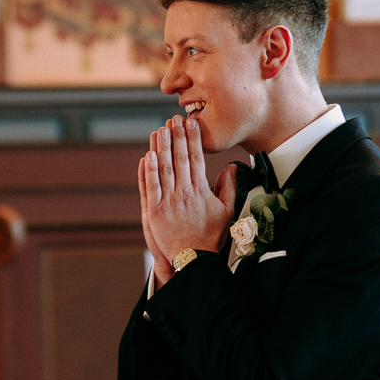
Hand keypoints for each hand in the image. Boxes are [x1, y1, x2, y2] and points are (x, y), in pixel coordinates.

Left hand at [139, 115, 235, 285]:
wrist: (194, 260)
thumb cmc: (211, 237)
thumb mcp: (226, 212)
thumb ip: (229, 188)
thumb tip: (231, 167)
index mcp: (201, 192)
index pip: (196, 159)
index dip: (193, 139)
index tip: (191, 123)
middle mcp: (184, 194)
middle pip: (179, 159)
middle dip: (176, 136)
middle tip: (174, 119)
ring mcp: (168, 202)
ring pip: (164, 169)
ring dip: (162, 147)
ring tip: (160, 130)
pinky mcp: (154, 212)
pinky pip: (150, 187)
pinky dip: (148, 170)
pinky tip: (148, 155)